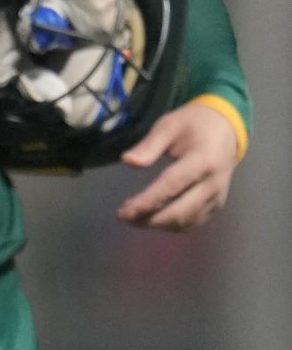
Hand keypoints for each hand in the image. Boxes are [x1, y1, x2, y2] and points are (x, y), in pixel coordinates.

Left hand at [117, 99, 241, 231]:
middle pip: (179, 212)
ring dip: (157, 224)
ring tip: (135, 215)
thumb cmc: (193, 125)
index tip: (123, 212)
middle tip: (123, 216)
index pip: (171, 187)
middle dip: (148, 219)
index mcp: (202, 160)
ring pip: (185, 222)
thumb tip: (128, 161)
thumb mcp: (168, 126)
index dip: (146, 202)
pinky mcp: (216, 205)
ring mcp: (217, 197)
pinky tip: (153, 216)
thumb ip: (148, 146)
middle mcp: (213, 183)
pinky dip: (171, 225)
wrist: (226, 129)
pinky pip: (192, 223)